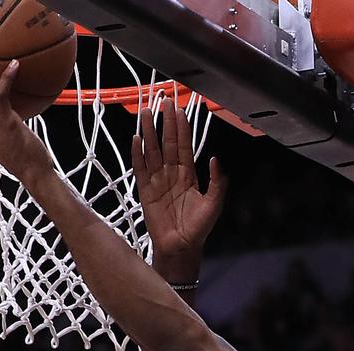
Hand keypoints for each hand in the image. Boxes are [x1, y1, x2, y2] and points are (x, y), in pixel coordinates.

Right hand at [131, 99, 226, 278]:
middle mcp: (172, 174)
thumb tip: (215, 159)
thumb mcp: (214, 204)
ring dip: (149, 132)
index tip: (180, 110)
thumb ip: (217, 182)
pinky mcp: (145, 191)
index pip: (185, 145)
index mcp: (189, 175)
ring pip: (152, 151)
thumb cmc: (198, 228)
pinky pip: (140, 169)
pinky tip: (136, 139)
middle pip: (167, 142)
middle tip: (162, 101)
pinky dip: (137, 154)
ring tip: (145, 113)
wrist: (181, 247)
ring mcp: (157, 181)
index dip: (182, 128)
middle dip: (165, 122)